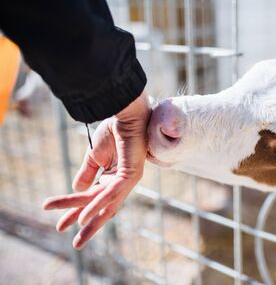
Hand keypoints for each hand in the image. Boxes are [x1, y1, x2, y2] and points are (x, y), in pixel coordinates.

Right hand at [43, 92, 150, 248]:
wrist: (124, 115)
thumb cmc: (114, 131)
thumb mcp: (94, 156)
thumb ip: (87, 173)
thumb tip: (77, 190)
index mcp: (113, 178)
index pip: (93, 199)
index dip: (76, 211)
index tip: (60, 225)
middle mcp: (122, 182)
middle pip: (101, 207)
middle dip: (87, 225)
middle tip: (74, 245)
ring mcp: (128, 180)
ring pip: (104, 203)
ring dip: (88, 219)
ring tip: (76, 237)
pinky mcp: (131, 175)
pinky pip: (112, 193)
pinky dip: (97, 205)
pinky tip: (84, 217)